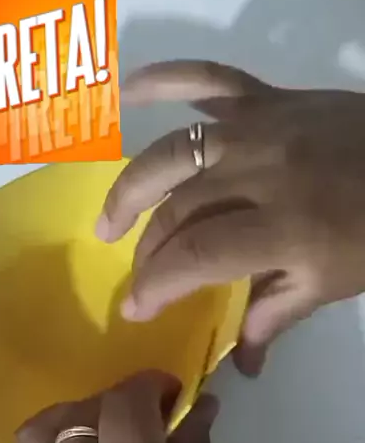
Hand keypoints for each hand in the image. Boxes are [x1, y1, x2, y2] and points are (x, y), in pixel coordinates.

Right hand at [96, 61, 364, 374]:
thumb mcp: (333, 284)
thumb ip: (276, 315)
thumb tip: (242, 363)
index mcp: (282, 226)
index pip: (195, 256)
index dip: (156, 285)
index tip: (135, 308)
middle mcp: (258, 173)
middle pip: (178, 210)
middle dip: (147, 251)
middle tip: (136, 275)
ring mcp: (259, 129)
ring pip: (173, 153)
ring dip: (132, 188)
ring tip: (109, 222)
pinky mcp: (268, 100)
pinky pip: (208, 79)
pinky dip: (167, 79)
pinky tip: (129, 88)